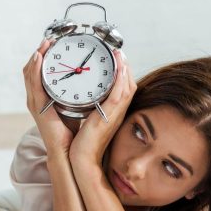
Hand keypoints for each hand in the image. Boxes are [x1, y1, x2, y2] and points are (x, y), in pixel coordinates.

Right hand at [23, 38, 79, 155]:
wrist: (68, 150)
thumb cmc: (72, 130)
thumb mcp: (75, 105)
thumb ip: (78, 91)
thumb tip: (92, 77)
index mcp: (43, 97)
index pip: (38, 73)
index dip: (42, 57)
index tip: (53, 43)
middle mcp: (36, 98)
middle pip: (30, 70)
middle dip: (39, 53)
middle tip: (49, 39)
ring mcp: (35, 102)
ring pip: (29, 73)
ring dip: (36, 56)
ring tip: (44, 44)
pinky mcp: (38, 107)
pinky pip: (33, 83)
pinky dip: (34, 69)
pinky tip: (38, 57)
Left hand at [69, 49, 135, 167]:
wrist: (82, 158)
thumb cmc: (84, 142)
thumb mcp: (90, 121)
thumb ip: (92, 110)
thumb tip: (87, 98)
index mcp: (113, 112)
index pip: (123, 88)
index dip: (123, 72)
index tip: (118, 59)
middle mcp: (117, 112)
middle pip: (129, 85)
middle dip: (126, 67)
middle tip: (119, 52)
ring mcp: (114, 114)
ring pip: (126, 87)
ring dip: (125, 69)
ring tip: (120, 54)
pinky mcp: (108, 117)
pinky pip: (118, 96)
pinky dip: (120, 81)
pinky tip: (120, 68)